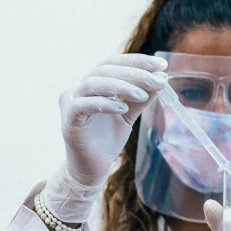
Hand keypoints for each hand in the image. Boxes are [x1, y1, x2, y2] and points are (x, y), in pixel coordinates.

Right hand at [44, 53, 167, 220]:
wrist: (91, 169)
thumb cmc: (107, 139)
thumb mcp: (129, 114)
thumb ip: (142, 97)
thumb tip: (163, 79)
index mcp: (93, 81)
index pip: (114, 62)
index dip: (137, 61)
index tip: (162, 66)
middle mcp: (79, 86)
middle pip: (105, 70)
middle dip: (135, 74)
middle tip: (158, 82)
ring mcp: (70, 101)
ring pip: (94, 83)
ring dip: (121, 86)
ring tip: (143, 95)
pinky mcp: (68, 119)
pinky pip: (84, 105)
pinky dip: (104, 104)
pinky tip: (122, 109)